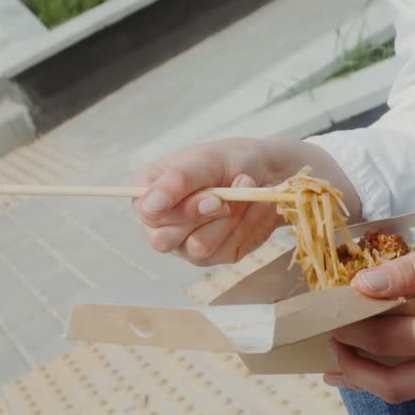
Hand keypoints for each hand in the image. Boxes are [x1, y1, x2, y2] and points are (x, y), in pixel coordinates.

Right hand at [133, 138, 283, 265]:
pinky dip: (245, 225)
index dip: (172, 210)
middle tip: (224, 197)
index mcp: (149, 190)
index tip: (209, 197)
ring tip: (244, 192)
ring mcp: (186, 242)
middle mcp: (162, 221)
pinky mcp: (215, 254)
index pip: (146, 212)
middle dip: (201, 216)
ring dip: (229, 219)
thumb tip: (150, 205)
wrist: (268, 173)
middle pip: (163, 239)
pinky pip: (225, 250)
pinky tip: (251, 207)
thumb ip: (177, 181)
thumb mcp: (206, 161)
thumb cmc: (229, 160)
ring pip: (198, 247)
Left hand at [327, 214, 414, 402]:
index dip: (350, 331)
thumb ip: (405, 271)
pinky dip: (393, 373)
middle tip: (324, 351)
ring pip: (406, 390)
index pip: (387, 340)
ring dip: (369, 378)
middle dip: (353, 371)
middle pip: (393, 385)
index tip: (323, 317)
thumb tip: (358, 288)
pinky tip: (371, 360)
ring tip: (337, 362)